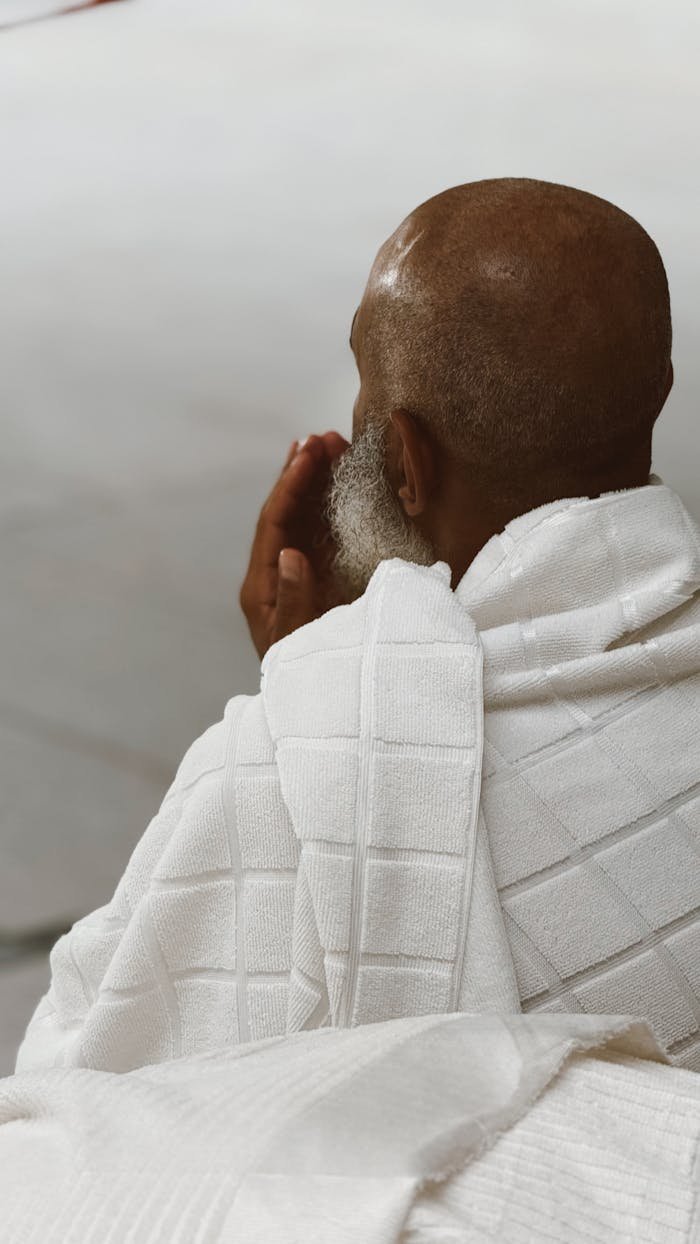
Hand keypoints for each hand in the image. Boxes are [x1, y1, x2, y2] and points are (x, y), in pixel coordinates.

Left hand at [239, 431, 350, 660]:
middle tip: (325, 437)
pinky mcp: (315, 581)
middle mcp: (272, 575)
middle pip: (285, 513)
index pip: (274, 524)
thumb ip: (293, 602)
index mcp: (260, 587)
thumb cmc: (303, 679)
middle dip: (302, 473)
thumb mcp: (295, 644)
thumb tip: (291, 555)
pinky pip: (319, 534)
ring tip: (333, 445)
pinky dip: (329, 505)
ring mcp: (293, 576)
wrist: (313, 708)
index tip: (309, 452)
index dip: (290, 486)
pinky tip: (339, 482)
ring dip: (316, 482)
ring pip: (302, 519)